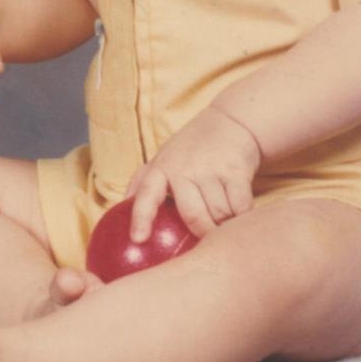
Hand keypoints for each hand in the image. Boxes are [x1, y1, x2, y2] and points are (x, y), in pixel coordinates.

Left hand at [127, 106, 261, 241]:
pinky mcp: (236, 169)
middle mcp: (184, 168)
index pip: (147, 194)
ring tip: (225, 220)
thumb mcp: (162, 159)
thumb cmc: (190, 149)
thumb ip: (143, 184)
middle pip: (193, 216)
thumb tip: (117, 212)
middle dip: (203, 233)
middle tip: (207, 239)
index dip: (141, 217)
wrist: (231, 122)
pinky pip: (240, 207)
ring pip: (219, 214)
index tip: (138, 239)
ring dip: (225, 224)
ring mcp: (211, 168)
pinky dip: (242, 215)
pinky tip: (240, 213)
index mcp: (161, 168)